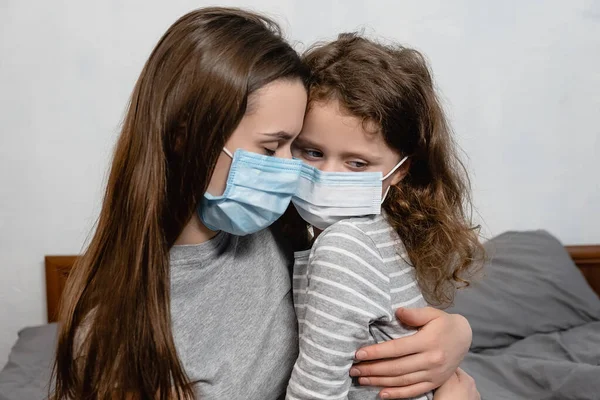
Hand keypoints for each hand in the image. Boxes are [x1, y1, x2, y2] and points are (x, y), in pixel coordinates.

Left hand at [349, 307, 471, 398]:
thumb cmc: (444, 323)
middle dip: (372, 369)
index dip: (376, 352)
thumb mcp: (432, 313)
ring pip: (402, 380)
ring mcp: (433, 374)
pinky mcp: (435, 382)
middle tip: (353, 369)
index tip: (358, 354)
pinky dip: (397, 394)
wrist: (465, 337)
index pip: (396, 349)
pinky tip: (381, 393)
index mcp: (427, 342)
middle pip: (396, 367)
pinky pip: (414, 391)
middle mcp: (430, 360)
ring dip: (379, 381)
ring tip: (362, 378)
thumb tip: (397, 312)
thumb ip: (414, 314)